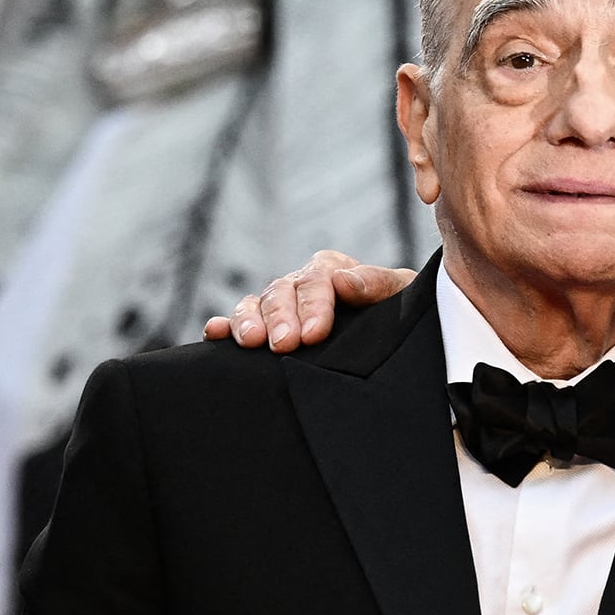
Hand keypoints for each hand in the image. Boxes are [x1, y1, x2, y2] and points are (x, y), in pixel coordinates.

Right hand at [204, 248, 418, 348]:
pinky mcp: (262, 328)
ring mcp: (277, 306)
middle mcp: (298, 284)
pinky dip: (223, 327)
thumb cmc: (396, 312)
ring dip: (248, 322)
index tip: (314, 334)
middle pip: (281, 293)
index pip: (316, 281)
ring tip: (251, 342)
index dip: (313, 306)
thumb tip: (343, 281)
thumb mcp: (400, 293)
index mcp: (330, 269)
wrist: (390, 338)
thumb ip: (377, 284)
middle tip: (283, 345)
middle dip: (280, 319)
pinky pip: (236, 323)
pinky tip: (214, 333)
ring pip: (255, 305)